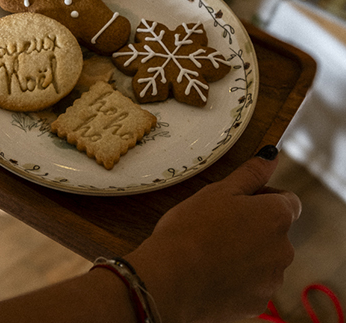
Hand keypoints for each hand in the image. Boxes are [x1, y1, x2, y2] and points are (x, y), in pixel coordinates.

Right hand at [126, 147, 300, 322]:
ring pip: (263, 259)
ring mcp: (270, 280)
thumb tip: (271, 155)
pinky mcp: (257, 303)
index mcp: (276, 217)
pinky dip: (238, 278)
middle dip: (254, 226)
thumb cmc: (192, 229)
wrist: (172, 279)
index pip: (288, 201)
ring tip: (211, 249)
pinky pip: (252, 284)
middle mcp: (282, 250)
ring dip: (247, 253)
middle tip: (218, 223)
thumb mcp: (219, 191)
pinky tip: (212, 271)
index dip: (264, 197)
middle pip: (275, 231)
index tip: (238, 201)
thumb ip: (251, 173)